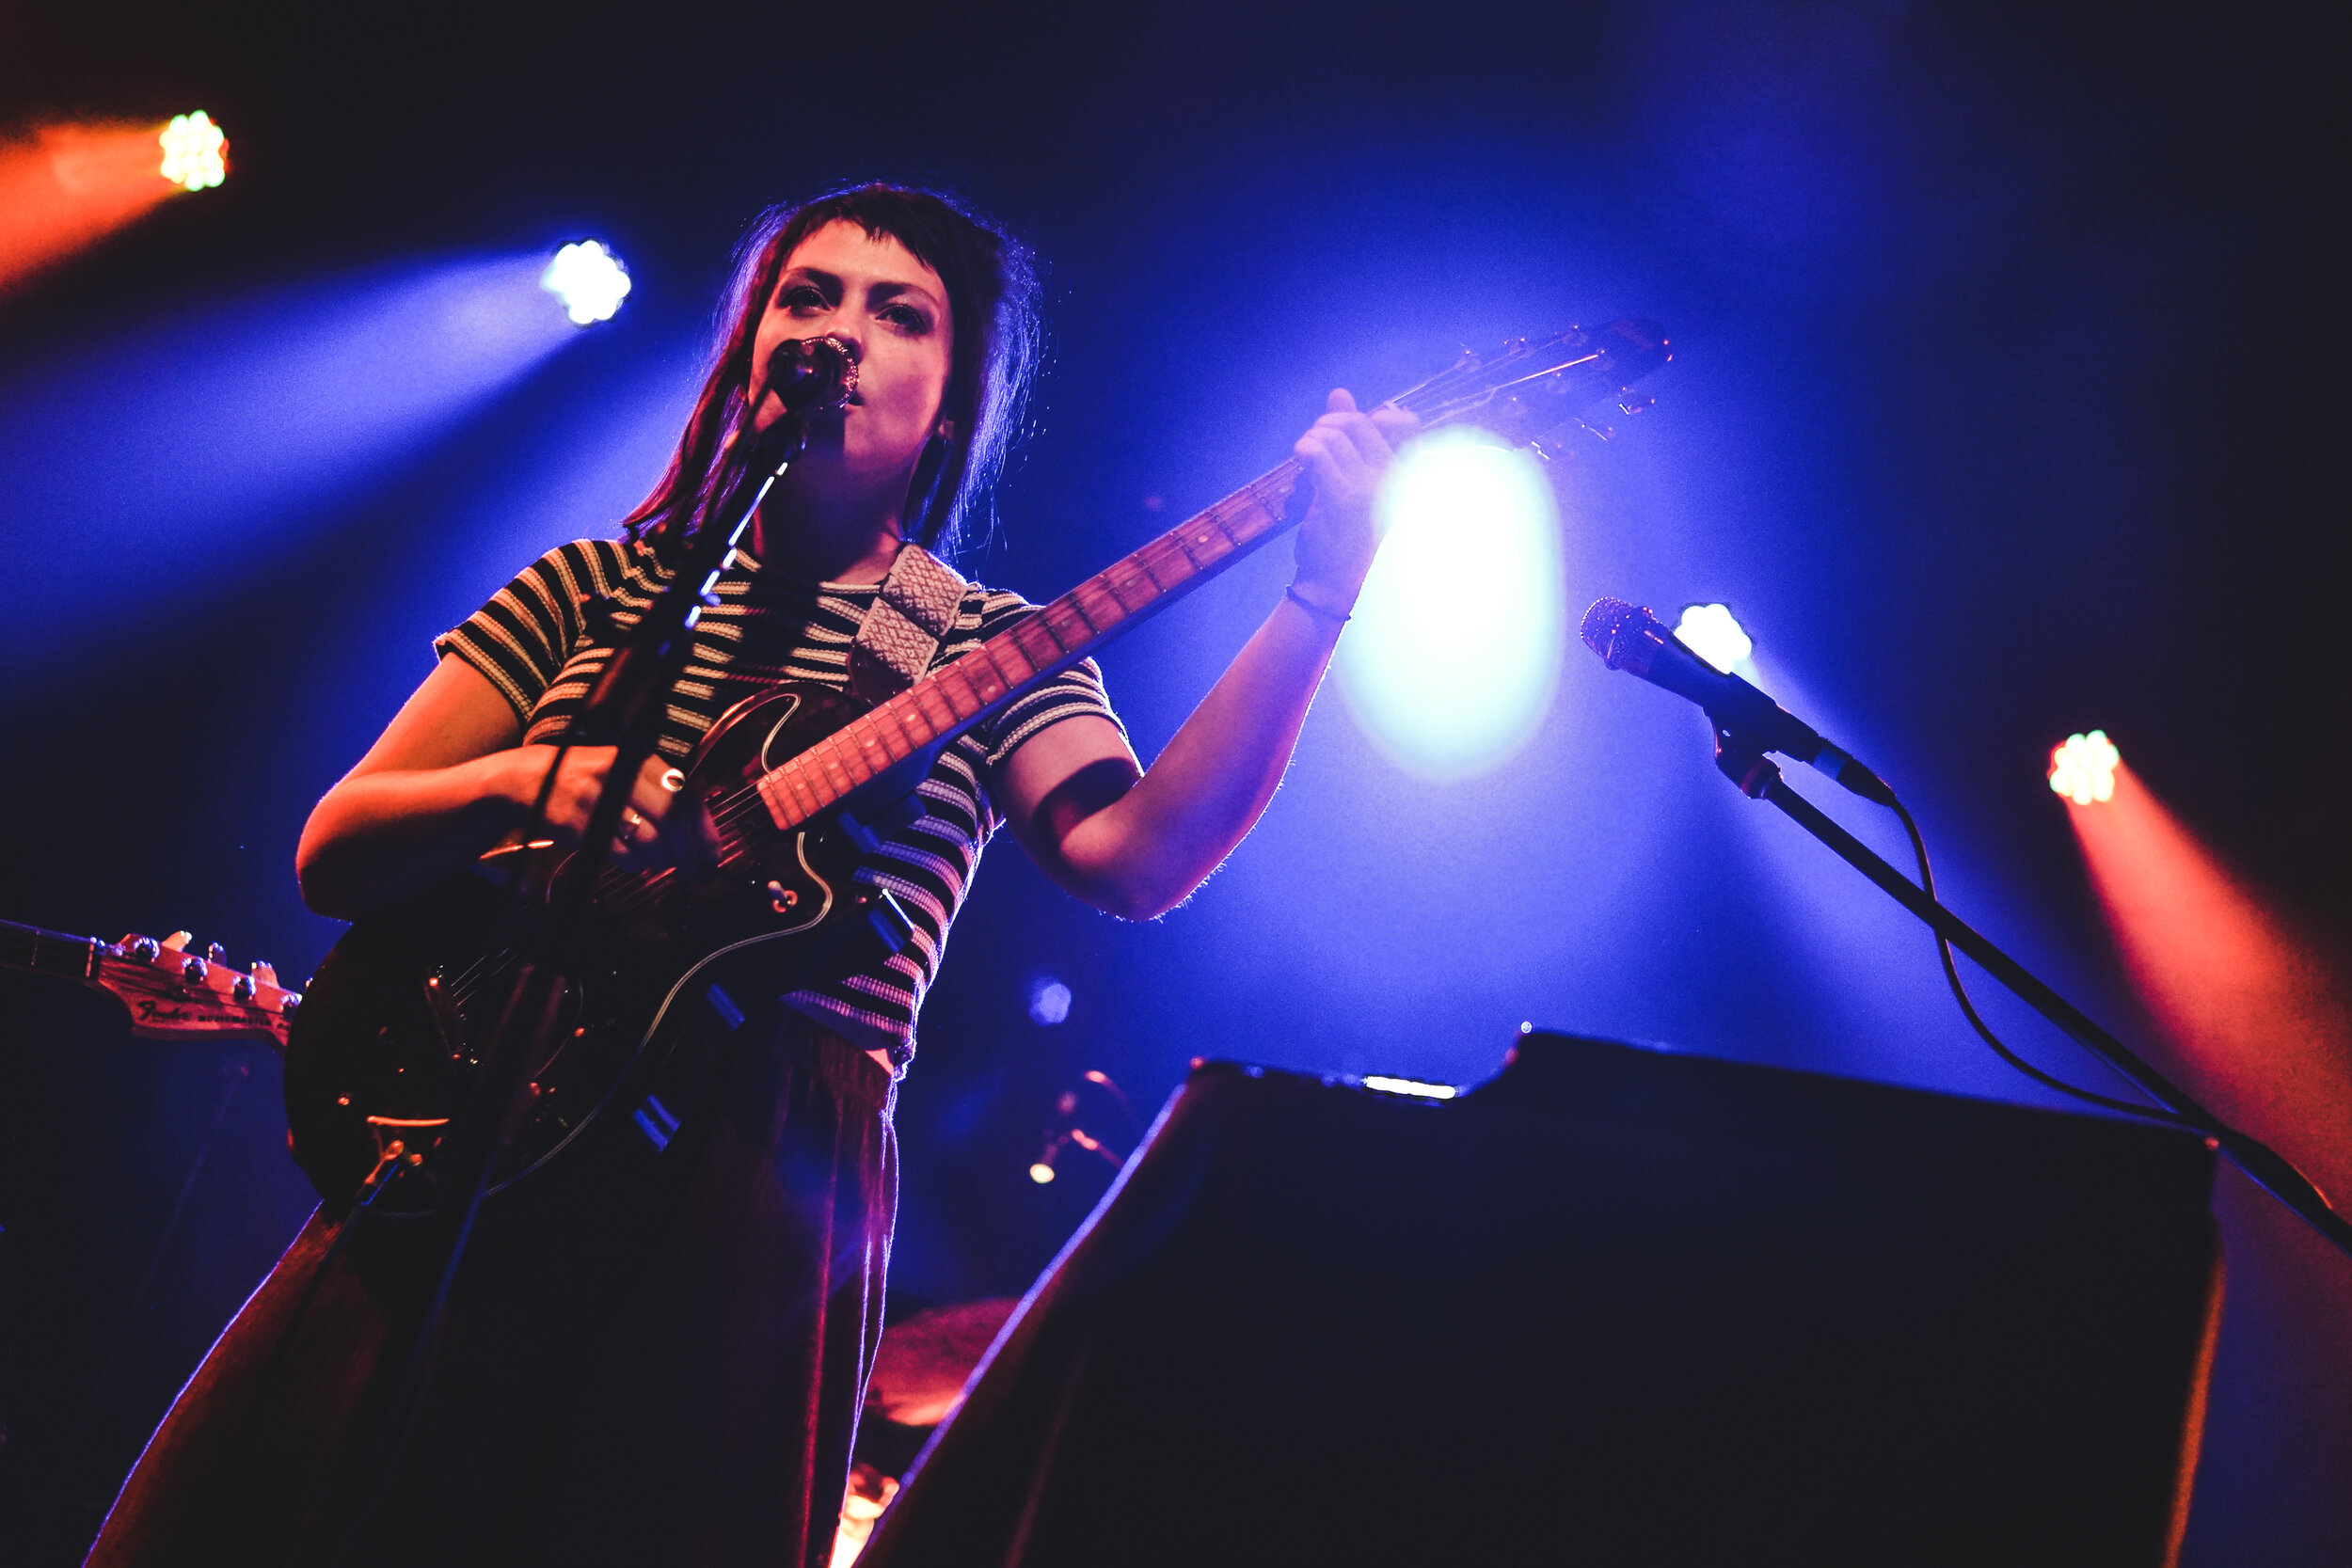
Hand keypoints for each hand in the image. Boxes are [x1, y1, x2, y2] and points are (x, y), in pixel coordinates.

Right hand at [505, 745, 717, 875]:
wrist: (528, 780)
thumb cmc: (587, 780)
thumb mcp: (624, 770)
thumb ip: (659, 792)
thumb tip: (698, 832)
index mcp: (639, 760)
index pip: (685, 796)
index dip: (704, 830)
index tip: (713, 853)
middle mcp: (621, 775)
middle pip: (671, 820)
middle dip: (688, 852)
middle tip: (694, 870)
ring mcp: (599, 799)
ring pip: (648, 839)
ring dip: (661, 860)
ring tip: (660, 864)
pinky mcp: (579, 823)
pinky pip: (621, 852)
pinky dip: (635, 863)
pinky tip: (635, 862)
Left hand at [1289, 389, 1418, 611]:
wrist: (1336, 585)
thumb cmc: (1347, 535)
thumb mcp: (1357, 482)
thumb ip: (1351, 436)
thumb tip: (1339, 392)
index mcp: (1408, 476)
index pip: (1404, 422)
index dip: (1370, 417)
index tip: (1345, 437)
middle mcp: (1397, 479)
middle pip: (1359, 422)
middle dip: (1328, 425)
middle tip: (1314, 445)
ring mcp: (1372, 488)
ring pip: (1334, 435)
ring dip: (1311, 439)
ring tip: (1305, 458)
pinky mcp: (1343, 499)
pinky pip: (1318, 454)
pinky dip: (1304, 449)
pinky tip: (1299, 460)